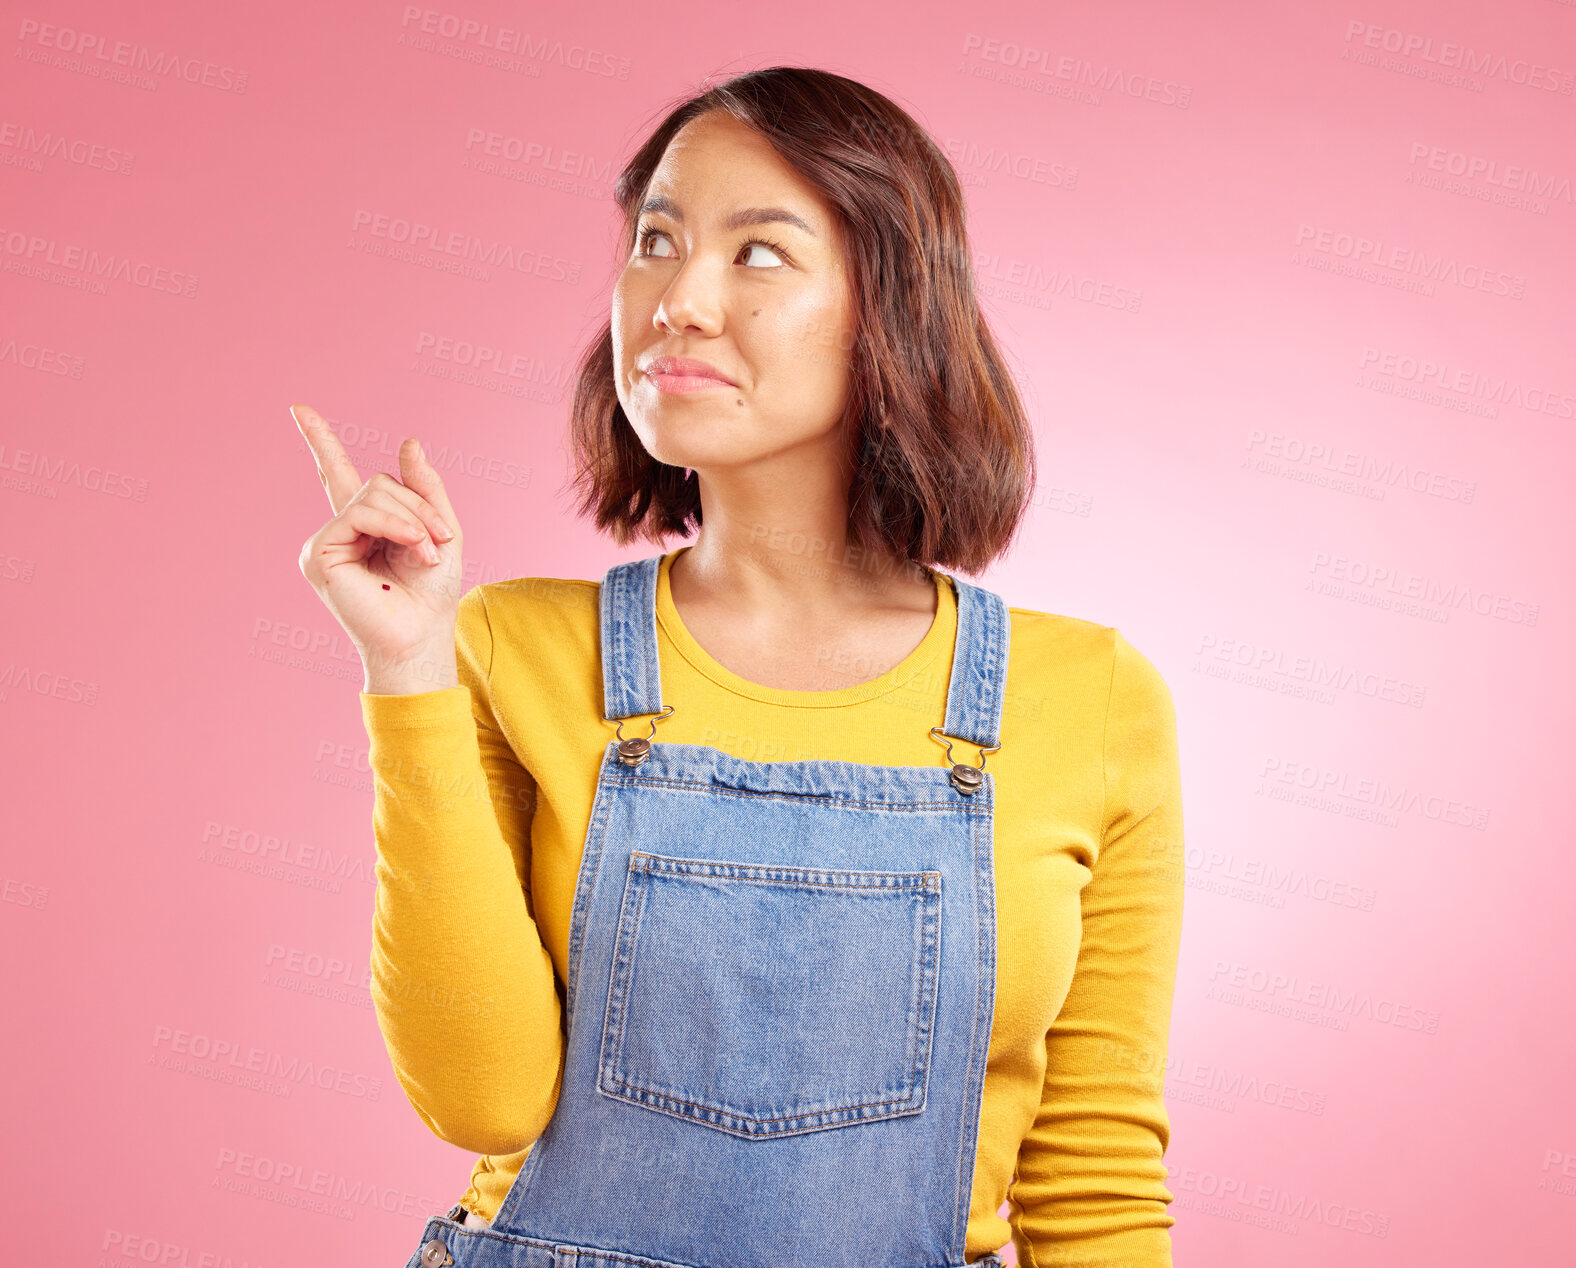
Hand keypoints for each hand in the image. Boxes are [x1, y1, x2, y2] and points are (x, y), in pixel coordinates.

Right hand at [292, 403, 462, 693]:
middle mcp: (340, 530)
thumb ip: (426, 487)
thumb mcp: (441, 530)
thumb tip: (409, 442)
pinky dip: (393, 525)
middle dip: (418, 506)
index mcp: (364, 525)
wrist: (421, 635)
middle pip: (379, 483)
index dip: (320, 441)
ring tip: (426, 552)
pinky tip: (410, 547)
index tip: (299, 410)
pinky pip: (359, 513)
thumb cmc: (432, 592)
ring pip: (373, 495)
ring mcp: (326, 541)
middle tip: (440, 542)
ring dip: (412, 519)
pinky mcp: (319, 554)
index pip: (337, 475)